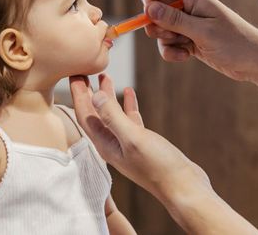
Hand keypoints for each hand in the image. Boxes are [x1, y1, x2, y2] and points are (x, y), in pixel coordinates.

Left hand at [69, 74, 209, 201]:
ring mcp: (127, 144)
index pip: (85, 115)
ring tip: (105, 76)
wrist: (183, 186)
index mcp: (105, 144)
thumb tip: (94, 95)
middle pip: (94, 114)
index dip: (78, 94)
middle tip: (82, 71)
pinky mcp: (142, 143)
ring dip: (107, 96)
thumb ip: (113, 117)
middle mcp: (112, 144)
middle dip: (87, 93)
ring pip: (112, 115)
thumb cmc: (158, 167)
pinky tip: (130, 92)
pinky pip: (129, 119)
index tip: (74, 73)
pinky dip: (127, 105)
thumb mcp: (133, 138)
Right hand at [137, 0, 257, 81]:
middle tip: (171, 33)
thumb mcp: (203, 31)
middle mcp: (189, 8)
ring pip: (161, 29)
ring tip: (184, 47)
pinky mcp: (190, 41)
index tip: (145, 5)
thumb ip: (175, 19)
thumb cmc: (235, 42)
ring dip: (165, 41)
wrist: (254, 61)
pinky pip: (169, 44)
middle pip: (157, 7)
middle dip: (156, 23)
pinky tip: (187, 56)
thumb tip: (148, 7)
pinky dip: (172, 52)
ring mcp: (189, 25)